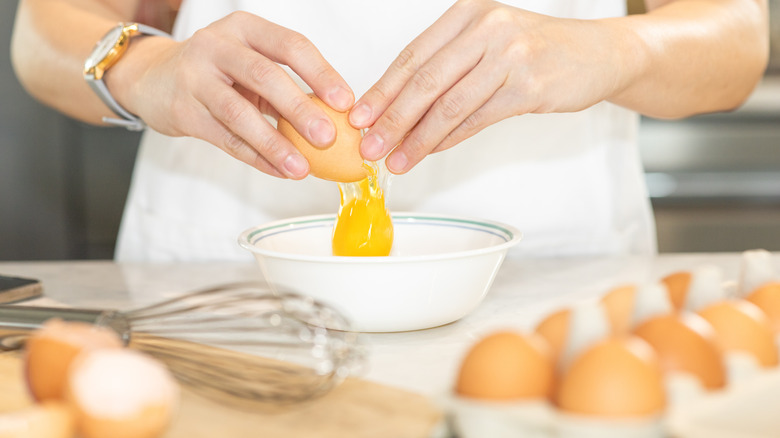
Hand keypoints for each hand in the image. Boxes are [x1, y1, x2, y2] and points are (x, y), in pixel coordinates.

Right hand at [108, 11, 353, 178]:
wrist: (152, 79)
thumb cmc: (217, 72)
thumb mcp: (249, 65)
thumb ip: (285, 85)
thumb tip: (336, 120)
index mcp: (244, 28)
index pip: (290, 45)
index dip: (321, 73)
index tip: (346, 102)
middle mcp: (217, 46)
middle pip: (265, 77)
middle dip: (300, 109)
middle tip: (328, 137)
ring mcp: (195, 78)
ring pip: (240, 113)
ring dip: (275, 144)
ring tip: (302, 168)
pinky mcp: (183, 111)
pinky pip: (225, 139)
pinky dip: (256, 158)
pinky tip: (279, 170)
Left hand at [349, 0, 630, 173]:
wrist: (599, 54)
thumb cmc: (537, 51)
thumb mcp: (488, 46)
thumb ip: (448, 71)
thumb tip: (399, 112)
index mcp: (467, 14)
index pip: (412, 56)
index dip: (382, 90)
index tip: (358, 118)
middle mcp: (486, 28)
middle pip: (425, 80)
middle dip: (392, 118)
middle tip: (369, 146)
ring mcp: (509, 55)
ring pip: (449, 104)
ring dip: (417, 138)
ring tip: (395, 160)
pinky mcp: (528, 86)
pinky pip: (477, 119)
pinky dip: (449, 139)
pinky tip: (430, 152)